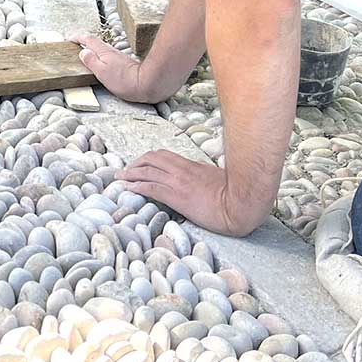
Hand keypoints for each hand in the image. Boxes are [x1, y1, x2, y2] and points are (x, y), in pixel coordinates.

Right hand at [74, 34, 162, 102]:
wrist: (146, 84)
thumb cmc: (124, 81)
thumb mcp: (102, 72)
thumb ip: (91, 61)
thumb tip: (83, 52)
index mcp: (103, 52)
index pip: (88, 40)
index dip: (77, 38)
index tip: (69, 39)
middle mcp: (111, 51)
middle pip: (95, 42)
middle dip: (83, 42)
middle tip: (74, 45)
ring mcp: (118, 57)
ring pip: (101, 49)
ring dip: (92, 49)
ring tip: (84, 54)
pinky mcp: (123, 64)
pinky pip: (106, 56)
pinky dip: (99, 56)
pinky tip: (100, 63)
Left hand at [119, 151, 259, 235]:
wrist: (240, 205)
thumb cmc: (233, 193)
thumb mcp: (215, 177)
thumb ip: (202, 173)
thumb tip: (197, 172)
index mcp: (191, 165)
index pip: (163, 156)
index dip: (148, 158)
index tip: (139, 163)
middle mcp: (181, 170)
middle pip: (151, 159)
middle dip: (135, 163)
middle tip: (126, 170)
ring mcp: (178, 182)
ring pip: (147, 171)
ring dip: (131, 174)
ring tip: (120, 178)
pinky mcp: (177, 196)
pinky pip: (151, 188)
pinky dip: (136, 186)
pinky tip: (128, 189)